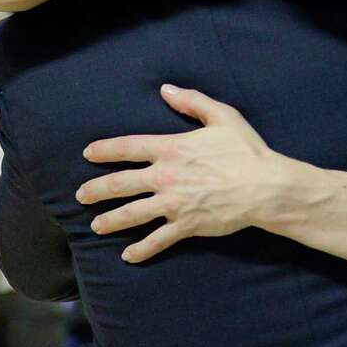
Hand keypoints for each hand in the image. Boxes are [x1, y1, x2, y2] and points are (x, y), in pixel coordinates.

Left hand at [77, 85, 286, 262]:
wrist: (265, 187)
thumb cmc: (246, 150)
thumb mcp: (223, 116)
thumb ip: (192, 101)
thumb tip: (165, 90)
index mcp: (172, 148)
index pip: (128, 147)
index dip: (105, 150)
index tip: (88, 154)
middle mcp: (166, 176)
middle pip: (121, 184)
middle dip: (97, 190)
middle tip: (81, 196)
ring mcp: (174, 203)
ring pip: (133, 214)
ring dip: (111, 221)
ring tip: (96, 226)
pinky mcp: (186, 225)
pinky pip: (158, 240)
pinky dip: (142, 249)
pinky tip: (128, 256)